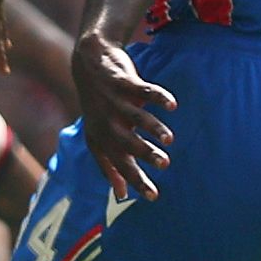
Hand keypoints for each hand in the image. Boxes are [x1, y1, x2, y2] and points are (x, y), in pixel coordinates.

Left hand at [72, 29, 174, 199]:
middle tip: (165, 164)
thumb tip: (120, 194)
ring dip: (152, 128)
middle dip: (145, 154)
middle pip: (125, 142)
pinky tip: (171, 105)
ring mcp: (113, 101)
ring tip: (169, 139)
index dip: (136, 180)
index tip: (154, 195)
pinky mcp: (122, 81)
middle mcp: (105, 122)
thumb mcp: (98, 138)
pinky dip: (157, 97)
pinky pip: (142, 90)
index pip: (119, 164)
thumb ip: (108, 166)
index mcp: (101, 139)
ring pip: (135, 117)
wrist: (88, 64)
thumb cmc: (98, 107)